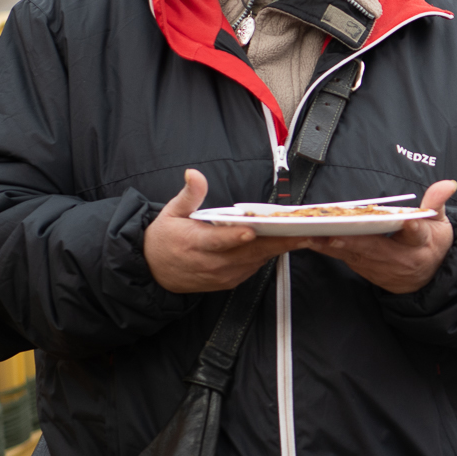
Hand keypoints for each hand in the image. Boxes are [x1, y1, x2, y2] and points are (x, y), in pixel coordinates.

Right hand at [143, 169, 290, 292]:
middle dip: (275, 242)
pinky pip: (253, 268)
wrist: (154, 271)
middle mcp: (210, 262)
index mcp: (194, 243)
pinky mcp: (229, 281)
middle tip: (301, 232)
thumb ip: (189, 195)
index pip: (218, 240)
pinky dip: (268, 256)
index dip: (235, 236)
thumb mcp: (171, 212)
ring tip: (302, 235)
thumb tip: (193, 174)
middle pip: (247, 252)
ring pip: (255, 261)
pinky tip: (283, 243)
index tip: (252, 230)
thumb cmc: (165, 239)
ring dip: (278, 249)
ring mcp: (221, 274)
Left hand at [307, 179, 456, 293]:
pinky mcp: (364, 269)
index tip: (409, 221)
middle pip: (376, 248)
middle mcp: (400, 258)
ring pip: (355, 254)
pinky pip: (344, 258)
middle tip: (335, 232)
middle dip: (354, 241)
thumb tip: (448, 184)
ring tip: (313, 234)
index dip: (413, 228)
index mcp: (422, 243)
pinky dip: (327, 249)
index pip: (417, 234)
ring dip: (332, 245)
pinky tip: (311, 239)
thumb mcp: (441, 223)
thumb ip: (438, 202)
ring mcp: (380, 266)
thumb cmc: (431, 244)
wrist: (426, 278)